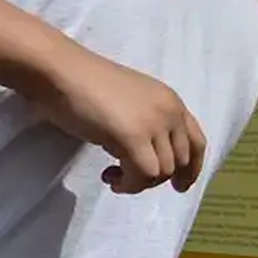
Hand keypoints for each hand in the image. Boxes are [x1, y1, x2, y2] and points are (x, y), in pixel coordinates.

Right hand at [34, 48, 206, 194]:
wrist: (61, 72)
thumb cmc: (83, 83)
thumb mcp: (128, 102)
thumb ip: (146, 121)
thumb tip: (145, 154)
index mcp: (170, 100)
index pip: (196, 142)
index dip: (191, 169)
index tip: (178, 186)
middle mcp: (170, 111)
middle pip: (179, 162)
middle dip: (156, 178)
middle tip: (127, 177)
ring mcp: (154, 124)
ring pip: (162, 172)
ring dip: (138, 182)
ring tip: (113, 176)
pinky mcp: (134, 138)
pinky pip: (143, 175)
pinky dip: (129, 184)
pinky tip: (110, 178)